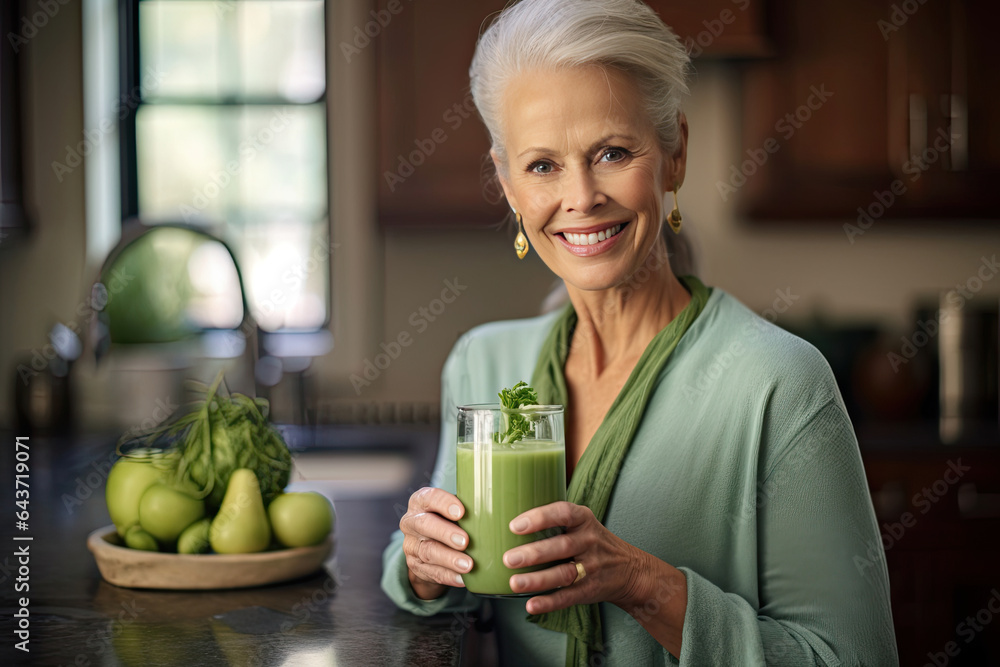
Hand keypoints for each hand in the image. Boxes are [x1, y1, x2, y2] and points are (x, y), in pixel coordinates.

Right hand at [399, 487, 472, 599]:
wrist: (429, 546)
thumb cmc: (448, 521)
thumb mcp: (452, 510)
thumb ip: (467, 508)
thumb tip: (498, 511)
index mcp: (421, 502)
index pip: (429, 498)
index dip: (444, 504)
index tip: (461, 512)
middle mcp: (412, 522)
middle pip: (425, 524)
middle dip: (446, 533)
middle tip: (465, 541)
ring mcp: (411, 545)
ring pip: (428, 551)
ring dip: (449, 559)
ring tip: (468, 565)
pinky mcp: (415, 566)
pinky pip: (432, 572)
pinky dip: (449, 576)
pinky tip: (463, 579)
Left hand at [502, 501, 649, 614]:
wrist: (630, 570)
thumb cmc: (593, 541)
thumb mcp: (583, 522)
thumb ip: (555, 518)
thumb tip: (509, 515)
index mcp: (584, 520)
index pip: (564, 513)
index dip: (540, 518)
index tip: (515, 525)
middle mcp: (589, 541)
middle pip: (561, 546)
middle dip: (534, 553)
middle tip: (508, 559)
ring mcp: (592, 567)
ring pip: (564, 574)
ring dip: (537, 580)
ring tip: (514, 583)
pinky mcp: (590, 590)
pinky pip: (568, 597)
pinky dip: (549, 602)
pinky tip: (531, 604)